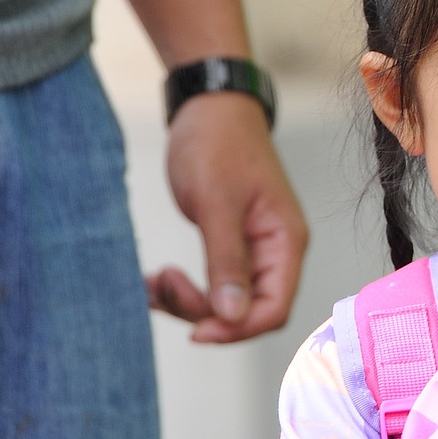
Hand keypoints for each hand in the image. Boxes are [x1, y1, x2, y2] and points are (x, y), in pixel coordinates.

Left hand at [146, 92, 307, 342]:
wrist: (209, 108)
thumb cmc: (218, 144)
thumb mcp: (217, 202)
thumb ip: (226, 261)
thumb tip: (232, 316)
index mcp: (284, 241)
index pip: (274, 308)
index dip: (237, 329)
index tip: (195, 330)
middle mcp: (275, 251)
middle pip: (249, 311)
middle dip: (205, 312)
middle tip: (164, 286)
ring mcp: (254, 249)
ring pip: (227, 302)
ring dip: (188, 302)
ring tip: (153, 282)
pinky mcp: (230, 245)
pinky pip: (212, 284)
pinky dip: (182, 289)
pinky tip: (154, 280)